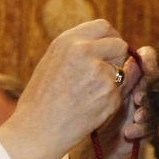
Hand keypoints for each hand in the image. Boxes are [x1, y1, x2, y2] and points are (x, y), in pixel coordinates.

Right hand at [0, 21, 128, 158]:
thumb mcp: (51, 63)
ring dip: (113, 83)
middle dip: (118, 59)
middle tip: (106, 75)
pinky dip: (110, 102)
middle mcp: (84, 51)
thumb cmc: (40, 101)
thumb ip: (76, 51)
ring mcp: (99, 72)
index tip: (110, 51)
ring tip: (88, 97)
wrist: (36, 131)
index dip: (111, 39)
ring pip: (122, 71)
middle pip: (119, 45)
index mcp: (67, 41)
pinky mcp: (109, 93)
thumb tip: (102, 44)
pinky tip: (90, 110)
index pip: (104, 27)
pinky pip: (119, 93)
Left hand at [89, 45, 154, 158]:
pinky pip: (149, 128)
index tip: (144, 64)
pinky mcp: (141, 131)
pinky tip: (128, 132)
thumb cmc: (82, 107)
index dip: (148, 60)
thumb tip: (121, 53)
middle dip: (148, 88)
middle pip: (155, 82)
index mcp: (128, 75)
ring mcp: (141, 110)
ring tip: (137, 116)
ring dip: (147, 110)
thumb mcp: (93, 86)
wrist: (77, 138)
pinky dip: (140, 129)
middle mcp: (138, 91)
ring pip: (155, 106)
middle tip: (138, 97)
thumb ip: (107, 70)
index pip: (145, 60)